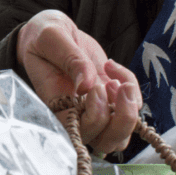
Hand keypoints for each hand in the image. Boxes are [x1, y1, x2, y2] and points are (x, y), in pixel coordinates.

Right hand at [17, 10, 140, 152]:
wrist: (54, 33)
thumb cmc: (44, 37)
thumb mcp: (51, 38)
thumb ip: (69, 59)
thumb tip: (87, 85)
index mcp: (55, 106)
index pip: (79, 132)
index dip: (95, 119)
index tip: (96, 87)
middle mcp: (77, 115)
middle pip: (106, 141)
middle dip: (121, 120)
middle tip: (116, 86)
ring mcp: (96, 109)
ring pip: (121, 135)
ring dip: (130, 111)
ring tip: (122, 83)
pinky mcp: (110, 99)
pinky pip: (131, 106)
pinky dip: (131, 87)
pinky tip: (112, 66)